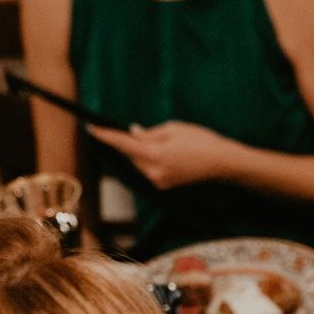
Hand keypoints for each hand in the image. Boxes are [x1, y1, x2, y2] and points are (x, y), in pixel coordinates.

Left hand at [87, 121, 239, 190]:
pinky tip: (167, 153)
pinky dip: (151, 159)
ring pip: (140, 162)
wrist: (222, 163)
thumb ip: (150, 133)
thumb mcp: (173, 129)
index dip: (107, 136)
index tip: (91, 128)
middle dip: (130, 142)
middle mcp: (154, 172)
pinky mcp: (165, 185)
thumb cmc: (201, 141)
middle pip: (131, 154)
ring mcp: (159, 181)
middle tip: (139, 130)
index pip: (124, 144)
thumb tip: (134, 134)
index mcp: (156, 155)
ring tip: (165, 143)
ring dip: (142, 151)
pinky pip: (149, 169)